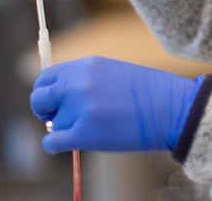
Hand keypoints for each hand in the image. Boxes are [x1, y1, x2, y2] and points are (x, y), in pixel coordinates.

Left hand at [30, 56, 202, 152]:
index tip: (54, 102)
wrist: (172, 108)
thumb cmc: (149, 92)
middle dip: (44, 110)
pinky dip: (56, 145)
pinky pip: (52, 142)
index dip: (46, 92)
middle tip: (57, 118)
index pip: (45, 77)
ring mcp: (81, 108)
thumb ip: (83, 81)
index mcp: (85, 65)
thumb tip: (57, 103)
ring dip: (65, 129)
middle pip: (38, 98)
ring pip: (53, 124)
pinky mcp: (85, 133)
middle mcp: (78, 83)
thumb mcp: (112, 73)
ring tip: (92, 128)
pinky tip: (70, 144)